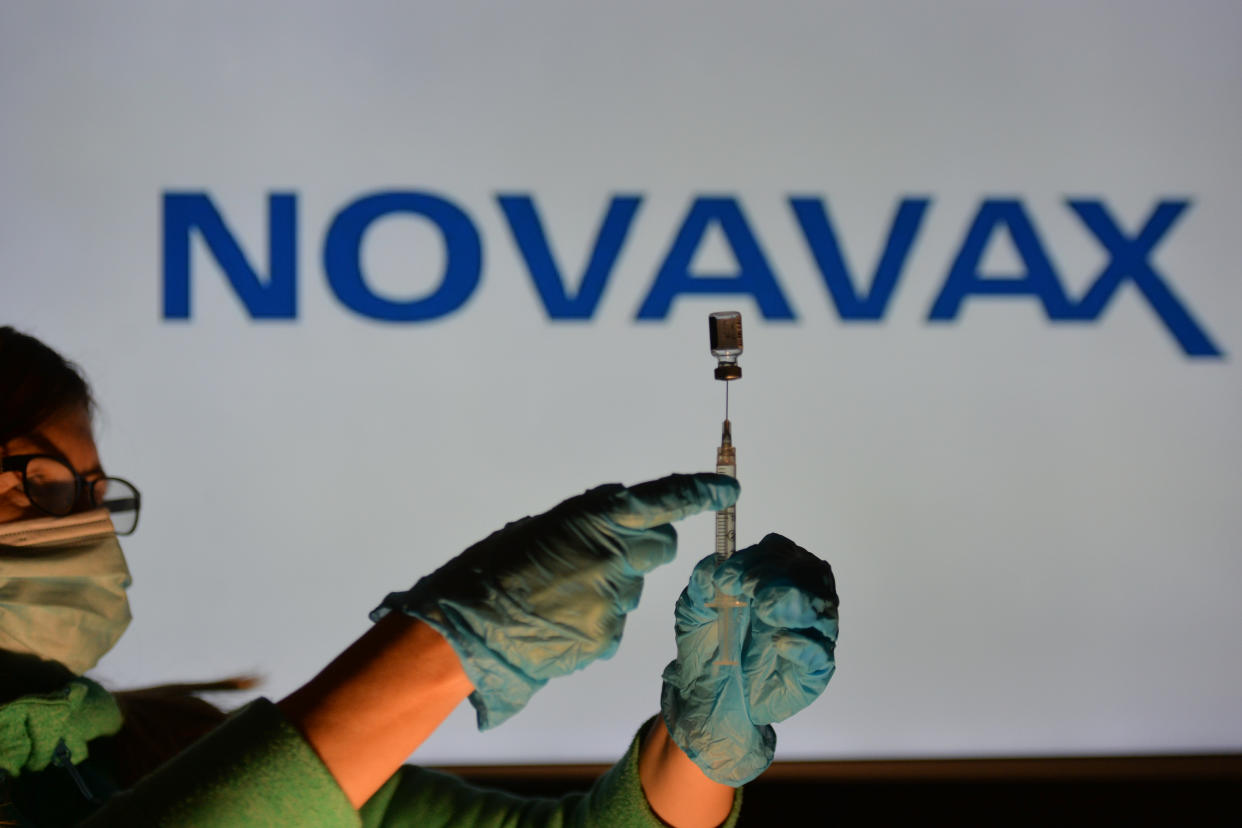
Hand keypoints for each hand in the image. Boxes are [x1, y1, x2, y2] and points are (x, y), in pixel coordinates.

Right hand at [373, 472, 738, 728]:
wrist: (464, 632)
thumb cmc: (489, 572)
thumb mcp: (540, 528)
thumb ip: (587, 522)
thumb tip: (616, 517)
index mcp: (596, 520)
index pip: (665, 501)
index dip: (700, 493)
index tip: (726, 489)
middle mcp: (614, 558)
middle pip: (662, 548)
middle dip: (643, 548)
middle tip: (602, 558)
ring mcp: (614, 603)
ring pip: (631, 590)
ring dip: (606, 589)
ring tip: (557, 598)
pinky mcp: (606, 639)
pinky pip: (611, 624)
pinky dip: (591, 621)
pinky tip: (556, 623)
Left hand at [660, 533, 837, 784]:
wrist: (705, 694)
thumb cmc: (707, 645)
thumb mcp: (693, 611)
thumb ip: (700, 584)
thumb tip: (712, 564)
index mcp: (773, 579)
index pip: (781, 552)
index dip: (758, 557)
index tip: (728, 576)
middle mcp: (798, 601)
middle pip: (810, 572)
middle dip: (778, 574)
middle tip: (748, 588)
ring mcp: (811, 635)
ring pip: (823, 607)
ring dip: (794, 601)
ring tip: (764, 609)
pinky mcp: (814, 671)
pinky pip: (821, 654)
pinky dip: (803, 645)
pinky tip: (779, 642)